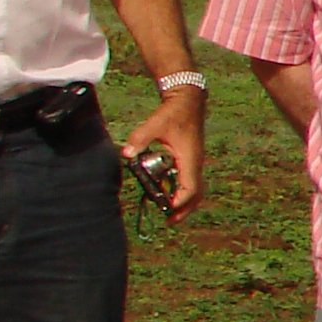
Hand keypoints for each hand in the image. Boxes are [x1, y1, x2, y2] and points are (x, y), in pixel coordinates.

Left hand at [123, 90, 206, 220]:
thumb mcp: (156, 123)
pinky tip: (168, 192)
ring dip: (183, 202)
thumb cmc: (173, 112)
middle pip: (196, 194)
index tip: (167, 209)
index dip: (179, 201)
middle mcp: (195, 162)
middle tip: (169, 222)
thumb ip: (141, 138)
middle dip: (184, 209)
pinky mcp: (189, 157)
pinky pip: (188, 180)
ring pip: (194, 188)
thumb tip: (126, 153)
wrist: (187, 99)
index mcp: (189, 158)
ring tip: (169, 212)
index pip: (189, 187)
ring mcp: (193, 161)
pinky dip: (181, 191)